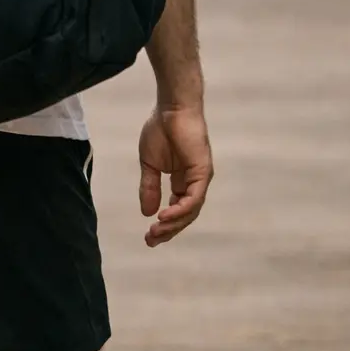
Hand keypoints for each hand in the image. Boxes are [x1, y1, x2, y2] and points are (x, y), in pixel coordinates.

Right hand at [138, 106, 213, 246]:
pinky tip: (165, 216)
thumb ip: (150, 188)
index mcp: (181, 182)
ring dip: (173, 224)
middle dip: (168, 230)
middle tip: (150, 241)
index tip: (148, 236)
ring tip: (155, 231)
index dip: (163, 225)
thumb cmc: (160, 130)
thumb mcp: (149, 165)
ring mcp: (200, 179)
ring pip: (190, 211)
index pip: (176, 210)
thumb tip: (147, 213)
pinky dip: (180, 209)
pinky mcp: (202, 173)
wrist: (171, 109)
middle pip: (184, 215)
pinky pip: (194, 198)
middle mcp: (194, 184)